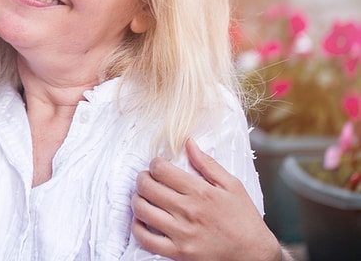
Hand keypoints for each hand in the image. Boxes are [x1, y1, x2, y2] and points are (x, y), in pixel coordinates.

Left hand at [131, 138, 284, 260]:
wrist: (256, 256)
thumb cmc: (245, 221)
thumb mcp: (233, 186)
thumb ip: (208, 164)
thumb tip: (188, 143)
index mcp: (201, 192)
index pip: (161, 170)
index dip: (154, 164)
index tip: (158, 166)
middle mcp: (188, 211)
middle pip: (147, 187)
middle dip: (142, 178)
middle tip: (146, 179)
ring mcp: (182, 233)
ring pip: (142, 210)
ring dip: (137, 200)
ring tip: (143, 197)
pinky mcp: (178, 252)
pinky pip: (146, 239)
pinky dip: (137, 228)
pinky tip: (142, 220)